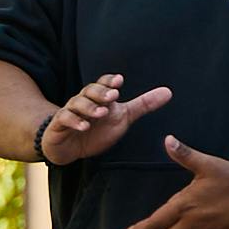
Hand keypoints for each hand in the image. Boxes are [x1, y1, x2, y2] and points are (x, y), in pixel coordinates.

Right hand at [33, 73, 175, 167]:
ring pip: (77, 104)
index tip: (120, 81)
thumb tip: (168, 92)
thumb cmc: (97, 129)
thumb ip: (144, 105)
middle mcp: (84, 101)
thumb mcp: (123, 117)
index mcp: (99, 97)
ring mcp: (70, 112)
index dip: (110, 81)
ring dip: (89, 107)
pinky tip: (84, 125)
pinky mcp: (59, 125)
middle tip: (114, 95)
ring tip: (101, 112)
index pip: (103, 83)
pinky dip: (74, 122)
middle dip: (101, 92)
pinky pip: (65, 120)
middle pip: (90, 90)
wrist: (69, 147)